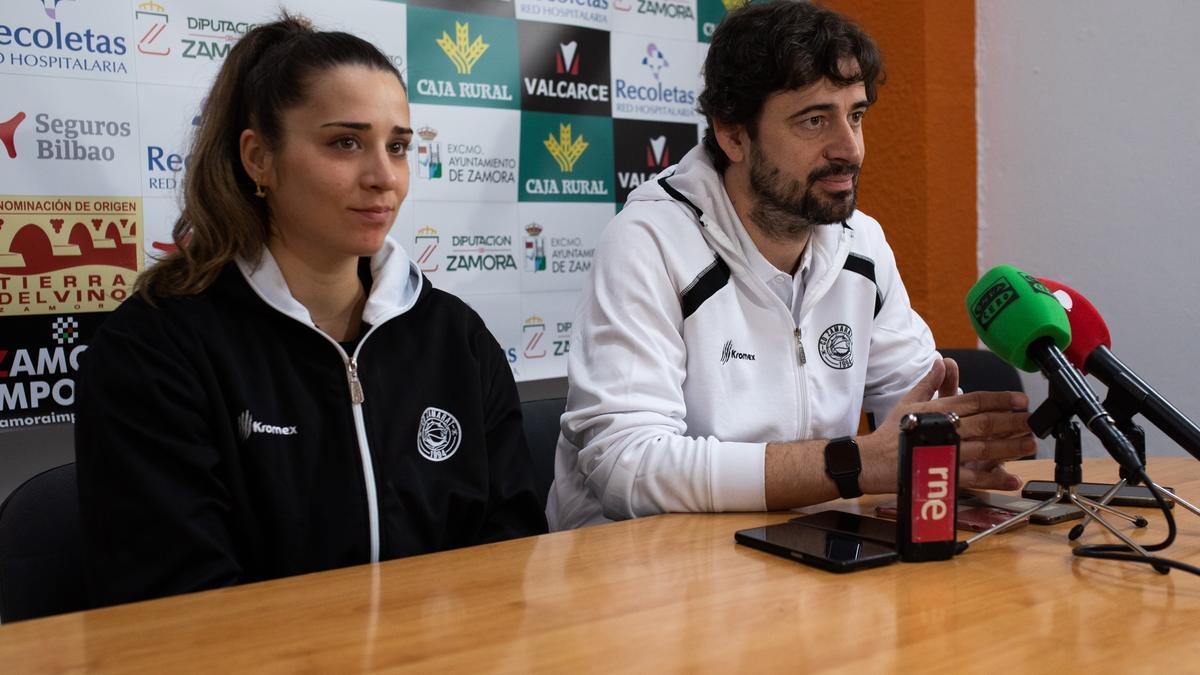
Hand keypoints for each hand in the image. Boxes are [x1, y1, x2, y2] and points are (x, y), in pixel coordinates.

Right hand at [857, 358, 1033, 493]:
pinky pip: (975, 477)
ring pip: (986, 448)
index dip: (1001, 400)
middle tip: (1032, 421)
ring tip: (1030, 444)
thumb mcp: (908, 401)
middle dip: (1013, 422)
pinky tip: (1012, 479)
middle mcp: (945, 428)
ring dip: (1011, 446)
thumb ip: (930, 382)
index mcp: (938, 409)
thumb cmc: (889, 432)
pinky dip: (995, 479)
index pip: (976, 400)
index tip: (1021, 401)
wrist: (871, 460)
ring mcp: (946, 451)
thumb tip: (944, 361)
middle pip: (987, 423)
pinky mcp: (943, 473)